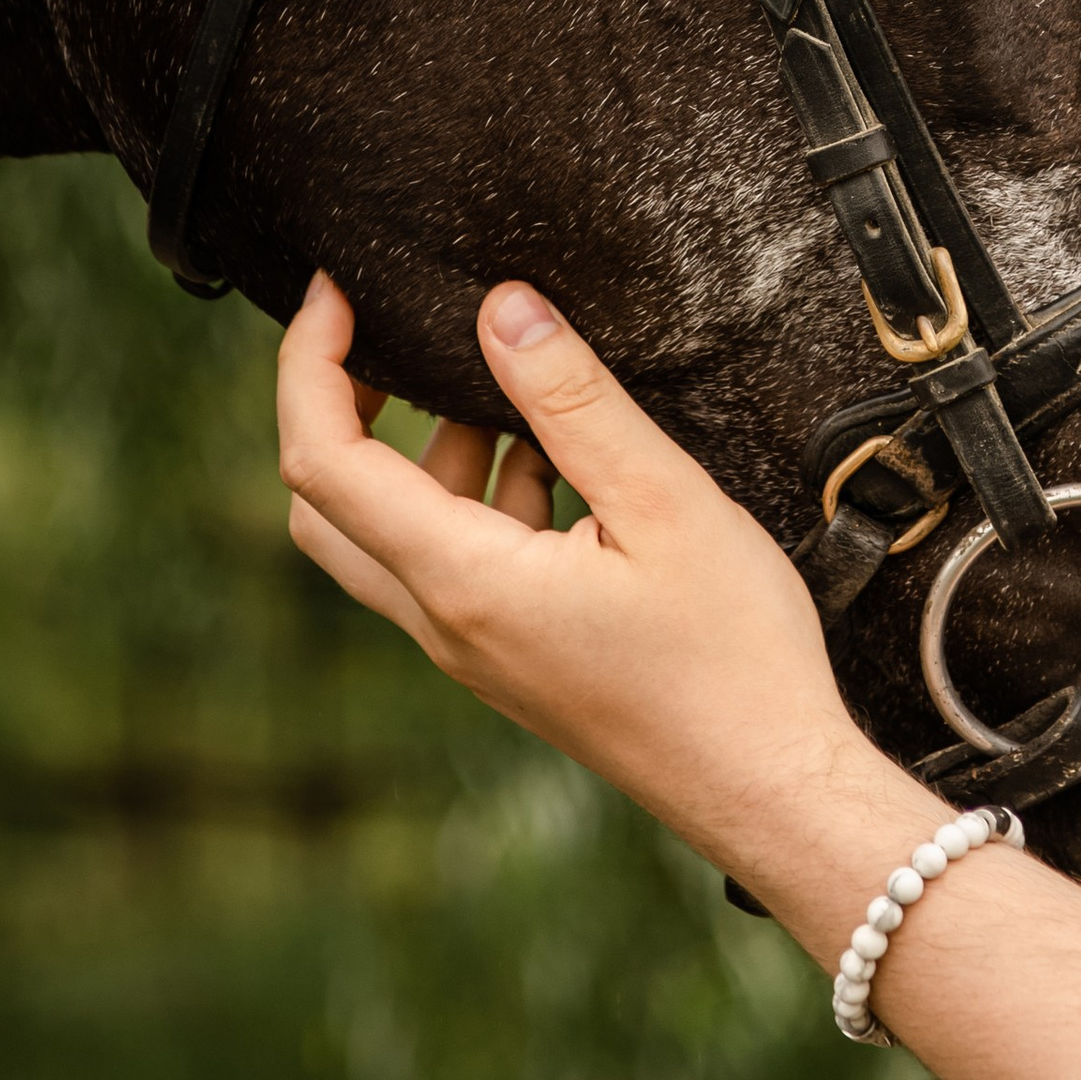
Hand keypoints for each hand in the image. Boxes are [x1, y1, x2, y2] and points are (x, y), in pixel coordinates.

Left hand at [276, 271, 881, 890]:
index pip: (324, 464)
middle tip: (386, 333)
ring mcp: (476, 649)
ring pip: (393, 536)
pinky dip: (479, 493)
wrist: (771, 788)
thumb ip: (574, 401)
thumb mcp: (664, 501)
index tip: (338, 291)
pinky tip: (559, 458)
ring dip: (427, 450)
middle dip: (338, 410)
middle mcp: (447, 623)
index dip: (309, 366)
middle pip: (327, 509)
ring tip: (513, 383)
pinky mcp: (513, 658)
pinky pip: (455, 563)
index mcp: (465, 582)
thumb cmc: (733, 655)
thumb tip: (500, 309)